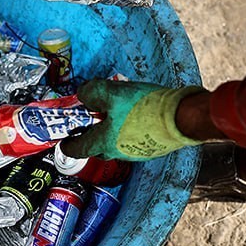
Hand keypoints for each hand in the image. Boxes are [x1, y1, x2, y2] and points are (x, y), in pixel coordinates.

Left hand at [60, 79, 207, 160]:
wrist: (182, 117)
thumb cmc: (145, 107)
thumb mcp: (112, 92)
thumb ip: (92, 93)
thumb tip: (83, 95)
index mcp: (104, 143)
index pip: (79, 148)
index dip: (68, 145)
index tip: (64, 143)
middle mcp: (118, 153)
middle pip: (98, 147)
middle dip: (91, 135)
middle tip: (92, 120)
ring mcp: (137, 153)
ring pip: (116, 144)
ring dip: (112, 131)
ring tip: (117, 113)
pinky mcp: (152, 149)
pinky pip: (133, 142)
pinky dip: (128, 132)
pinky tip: (136, 117)